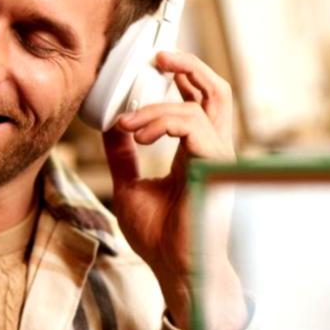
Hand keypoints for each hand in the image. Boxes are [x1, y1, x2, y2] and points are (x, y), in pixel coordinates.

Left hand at [102, 51, 247, 329]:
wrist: (177, 272)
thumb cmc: (162, 240)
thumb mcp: (131, 187)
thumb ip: (123, 155)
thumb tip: (110, 124)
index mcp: (197, 153)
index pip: (199, 102)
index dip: (181, 77)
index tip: (150, 66)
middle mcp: (214, 151)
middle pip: (217, 91)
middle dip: (189, 65)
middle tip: (156, 57)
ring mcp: (219, 159)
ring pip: (201, 104)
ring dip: (158, 107)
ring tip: (129, 123)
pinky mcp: (215, 169)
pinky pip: (195, 127)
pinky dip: (163, 122)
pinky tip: (139, 134)